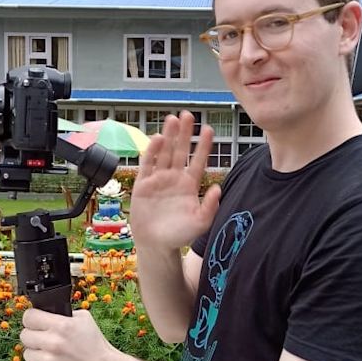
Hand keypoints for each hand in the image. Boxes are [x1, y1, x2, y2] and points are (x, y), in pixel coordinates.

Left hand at [20, 308, 116, 360]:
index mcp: (62, 325)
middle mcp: (53, 343)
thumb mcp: (85, 319)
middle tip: (44, 340)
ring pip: (27, 354)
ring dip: (37, 354)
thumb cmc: (96, 346)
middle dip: (33, 336)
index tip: (35, 321)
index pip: (29, 317)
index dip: (32, 318)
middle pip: (24, 335)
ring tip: (51, 356)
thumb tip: (47, 313)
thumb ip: (64, 314)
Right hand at [129, 110, 220, 249]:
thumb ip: (210, 207)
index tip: (208, 129)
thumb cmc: (179, 235)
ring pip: (164, 153)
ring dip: (168, 136)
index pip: (198, 160)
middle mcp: (174, 178)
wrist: (156, 245)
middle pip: (180, 150)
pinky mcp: (143, 184)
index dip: (202, 145)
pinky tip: (157, 139)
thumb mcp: (200, 222)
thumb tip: (218, 188)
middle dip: (184, 133)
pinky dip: (151, 152)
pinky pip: (148, 164)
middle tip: (187, 115)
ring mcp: (158, 179)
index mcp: (189, 184)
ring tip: (172, 119)